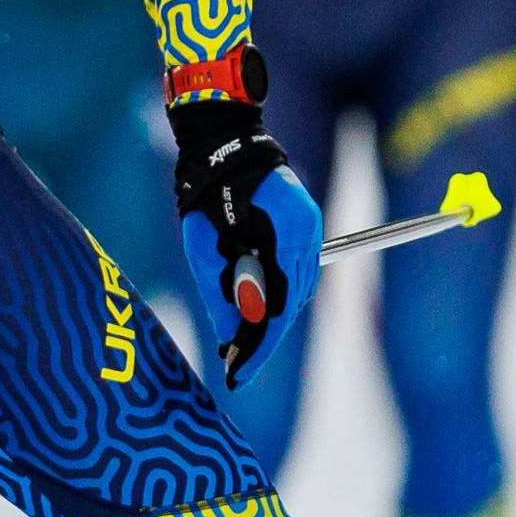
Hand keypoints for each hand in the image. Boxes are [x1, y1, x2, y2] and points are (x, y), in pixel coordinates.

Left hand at [169, 91, 319, 390]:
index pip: (279, 306)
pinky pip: (290, 277)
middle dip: (261, 339)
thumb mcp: (209, 240)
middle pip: (288, 305)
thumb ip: (228, 282)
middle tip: (236, 370)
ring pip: (291, 294)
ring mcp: (306, 234)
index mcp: (289, 238)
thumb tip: (241, 328)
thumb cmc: (209, 188)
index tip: (239, 372)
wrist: (224, 144)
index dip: (259, 344)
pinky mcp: (300, 232)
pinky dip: (272, 299)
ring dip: (266, 321)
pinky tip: (250, 318)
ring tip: (239, 353)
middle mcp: (306, 238)